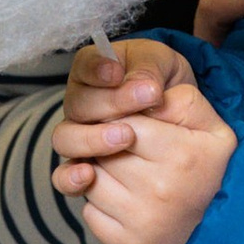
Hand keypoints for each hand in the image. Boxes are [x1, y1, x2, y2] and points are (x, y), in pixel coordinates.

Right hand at [49, 36, 189, 192]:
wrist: (180, 128)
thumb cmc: (166, 88)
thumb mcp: (164, 65)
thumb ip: (150, 67)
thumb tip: (144, 86)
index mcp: (95, 72)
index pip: (85, 66)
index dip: (97, 70)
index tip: (117, 73)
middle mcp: (81, 105)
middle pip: (79, 105)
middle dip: (111, 102)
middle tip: (145, 98)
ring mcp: (79, 139)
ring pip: (66, 139)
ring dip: (93, 138)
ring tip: (127, 136)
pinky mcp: (84, 171)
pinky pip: (64, 178)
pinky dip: (71, 177)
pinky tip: (88, 174)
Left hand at [51, 53, 235, 243]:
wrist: (229, 227)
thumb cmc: (214, 168)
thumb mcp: (212, 127)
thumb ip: (182, 101)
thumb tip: (143, 95)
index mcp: (180, 153)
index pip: (122, 122)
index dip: (123, 121)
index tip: (134, 129)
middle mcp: (160, 188)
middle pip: (102, 150)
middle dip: (109, 146)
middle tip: (131, 153)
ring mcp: (142, 220)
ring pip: (91, 181)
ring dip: (101, 174)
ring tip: (129, 175)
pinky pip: (89, 213)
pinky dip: (100, 205)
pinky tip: (125, 201)